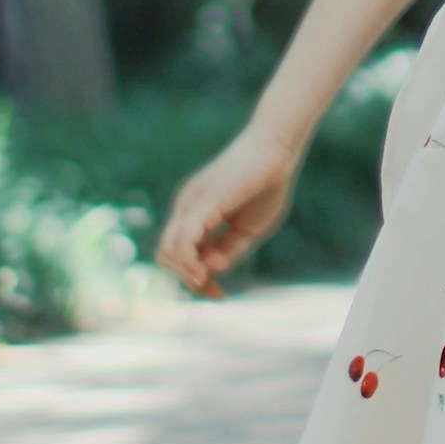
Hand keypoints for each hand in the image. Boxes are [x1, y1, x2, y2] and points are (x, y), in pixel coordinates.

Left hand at [156, 125, 295, 293]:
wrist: (277, 149)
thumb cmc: (267, 184)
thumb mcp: (248, 229)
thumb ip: (228, 250)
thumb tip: (209, 272)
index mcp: (196, 213)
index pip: (178, 253)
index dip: (195, 279)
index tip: (218, 294)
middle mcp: (186, 208)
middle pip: (167, 255)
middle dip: (188, 280)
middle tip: (216, 292)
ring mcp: (190, 204)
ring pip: (168, 250)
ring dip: (186, 274)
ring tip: (209, 282)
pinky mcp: (202, 203)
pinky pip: (183, 239)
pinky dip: (189, 261)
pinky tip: (205, 272)